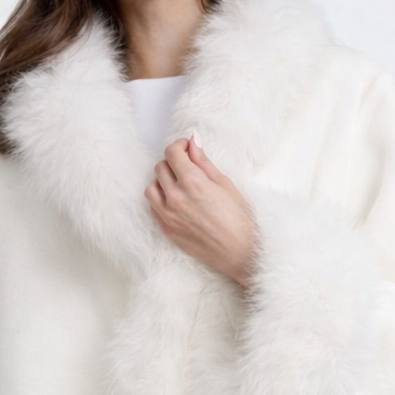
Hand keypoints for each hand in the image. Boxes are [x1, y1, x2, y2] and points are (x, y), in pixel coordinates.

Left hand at [144, 133, 257, 287]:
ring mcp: (168, 215)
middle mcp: (175, 197)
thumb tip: (193, 142)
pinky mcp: (167, 229)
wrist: (242, 252)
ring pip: (152, 187)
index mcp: (192, 182)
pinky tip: (176, 201)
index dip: (179, 146)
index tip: (186, 148)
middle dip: (173, 162)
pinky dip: (161, 199)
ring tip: (179, 184)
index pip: (172, 153)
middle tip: (187, 166)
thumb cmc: (240, 218)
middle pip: (160, 168)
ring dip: (162, 181)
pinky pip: (154, 207)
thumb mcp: (224, 183)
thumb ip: (203, 162)